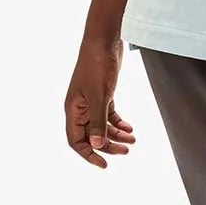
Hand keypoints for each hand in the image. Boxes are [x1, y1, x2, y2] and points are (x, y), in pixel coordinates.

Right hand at [65, 35, 136, 169]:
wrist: (103, 41)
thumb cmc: (97, 66)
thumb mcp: (99, 96)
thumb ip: (97, 122)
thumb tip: (96, 145)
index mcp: (73, 110)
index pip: (76, 140)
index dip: (88, 154)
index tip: (104, 164)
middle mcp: (79, 108)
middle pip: (91, 136)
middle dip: (108, 145)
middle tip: (126, 151)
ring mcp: (90, 101)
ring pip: (102, 126)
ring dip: (116, 135)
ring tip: (132, 141)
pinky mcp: (102, 94)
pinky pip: (109, 115)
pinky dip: (119, 123)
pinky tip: (130, 128)